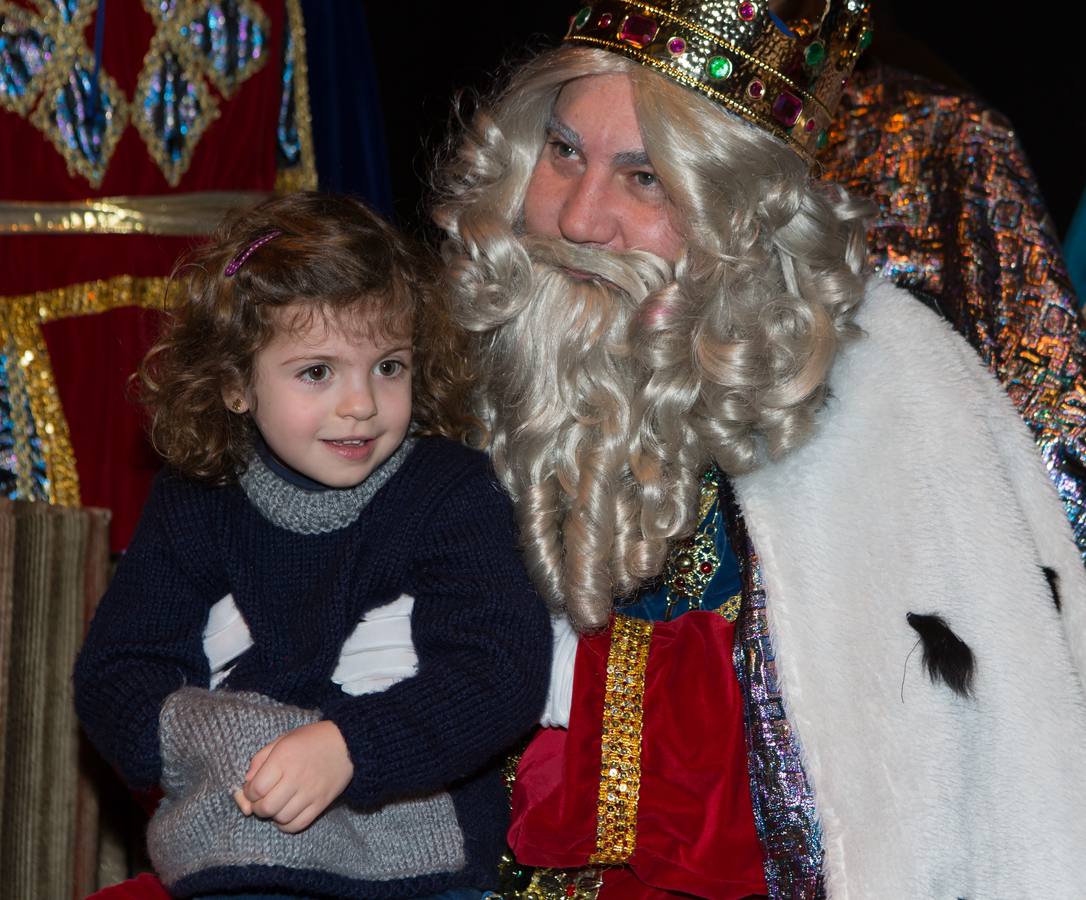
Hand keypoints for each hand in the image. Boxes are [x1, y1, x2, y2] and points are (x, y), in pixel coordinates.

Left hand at [233, 720, 352, 832]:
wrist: (348, 743)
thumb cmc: (311, 740)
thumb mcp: (282, 740)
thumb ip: (260, 759)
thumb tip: (246, 783)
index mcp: (283, 758)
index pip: (256, 788)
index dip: (248, 793)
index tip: (252, 789)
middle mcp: (296, 777)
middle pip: (266, 807)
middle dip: (258, 807)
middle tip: (262, 800)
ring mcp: (310, 793)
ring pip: (281, 818)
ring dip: (273, 815)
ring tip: (276, 805)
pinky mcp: (321, 804)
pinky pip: (298, 825)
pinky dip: (286, 825)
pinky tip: (286, 815)